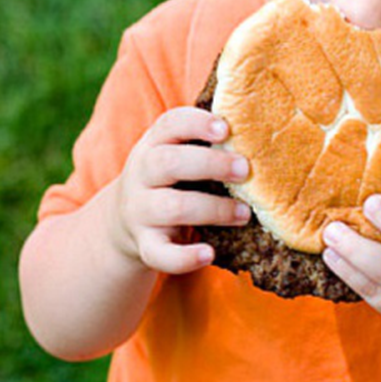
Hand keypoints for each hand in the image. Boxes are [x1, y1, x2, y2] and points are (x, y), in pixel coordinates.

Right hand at [111, 107, 250, 274]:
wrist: (121, 222)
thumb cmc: (167, 180)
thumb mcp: (174, 154)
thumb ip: (203, 140)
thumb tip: (259, 124)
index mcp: (153, 145)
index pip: (169, 125)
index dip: (197, 124)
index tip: (226, 129)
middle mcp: (141, 175)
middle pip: (168, 163)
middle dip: (209, 164)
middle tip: (245, 170)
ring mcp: (140, 211)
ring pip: (172, 207)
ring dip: (213, 210)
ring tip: (244, 213)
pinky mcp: (144, 245)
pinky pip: (160, 254)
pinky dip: (185, 257)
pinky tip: (209, 254)